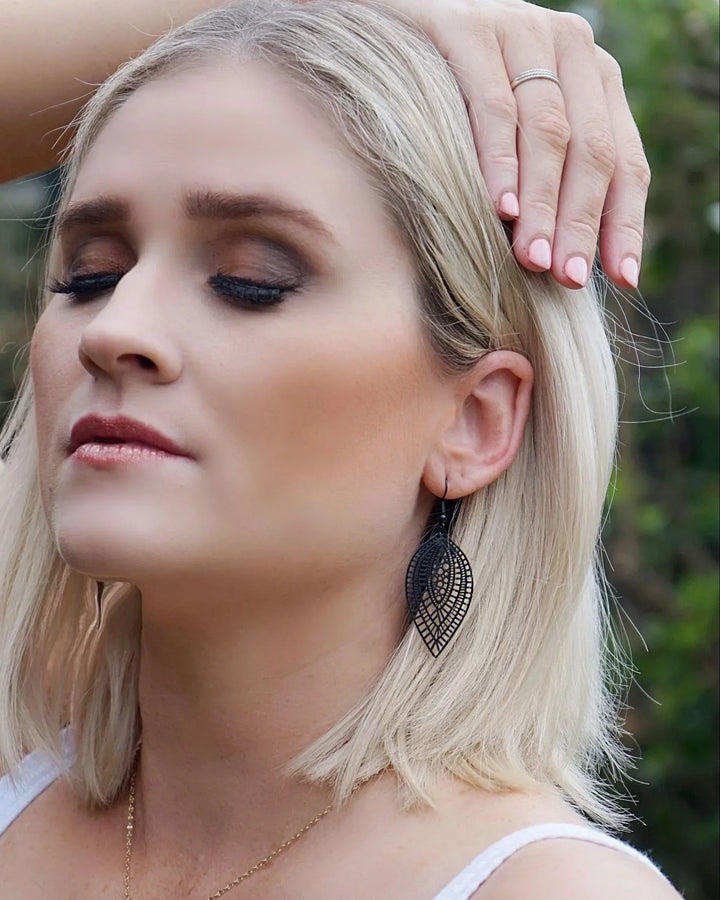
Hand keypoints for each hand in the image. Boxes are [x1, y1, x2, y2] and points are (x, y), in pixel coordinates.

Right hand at [377, 0, 650, 289]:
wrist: (394, 13)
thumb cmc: (453, 88)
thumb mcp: (517, 121)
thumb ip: (547, 169)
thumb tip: (564, 256)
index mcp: (594, 77)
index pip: (626, 160)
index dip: (624, 222)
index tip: (621, 277)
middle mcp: (570, 48)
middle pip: (591, 150)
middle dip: (580, 222)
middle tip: (568, 278)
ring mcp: (522, 33)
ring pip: (547, 133)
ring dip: (541, 204)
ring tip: (533, 259)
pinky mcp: (470, 30)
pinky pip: (494, 107)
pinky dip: (499, 162)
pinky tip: (497, 209)